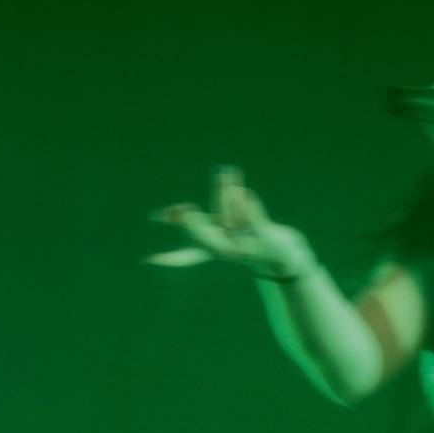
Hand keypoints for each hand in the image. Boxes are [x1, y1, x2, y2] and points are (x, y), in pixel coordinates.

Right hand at [145, 166, 317, 278]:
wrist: (283, 255)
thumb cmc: (246, 239)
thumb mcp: (221, 230)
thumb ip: (197, 220)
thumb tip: (173, 211)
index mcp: (215, 249)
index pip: (189, 256)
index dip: (171, 258)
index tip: (150, 261)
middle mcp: (229, 250)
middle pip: (208, 239)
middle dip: (195, 226)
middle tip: (185, 209)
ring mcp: (247, 245)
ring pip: (232, 221)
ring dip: (227, 194)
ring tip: (227, 171)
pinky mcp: (265, 236)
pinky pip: (255, 220)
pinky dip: (250, 206)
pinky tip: (245, 190)